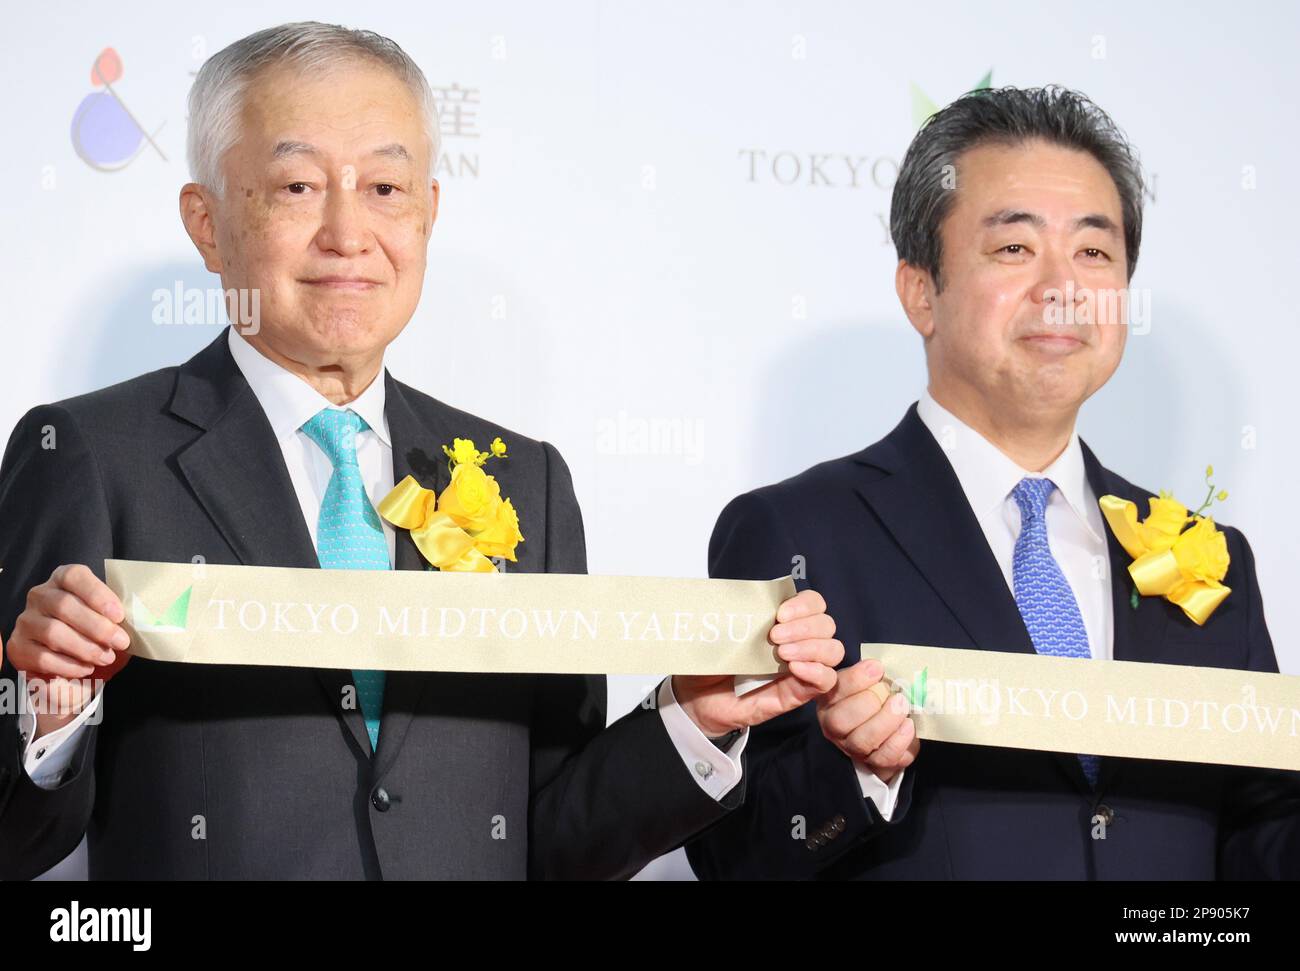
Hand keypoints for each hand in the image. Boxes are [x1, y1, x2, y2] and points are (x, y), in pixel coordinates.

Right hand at [5, 564, 129, 738]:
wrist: (71, 663)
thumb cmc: (96, 633)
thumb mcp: (109, 619)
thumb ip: (119, 615)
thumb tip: (142, 618)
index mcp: (63, 579)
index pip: (74, 576)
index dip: (97, 594)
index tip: (119, 615)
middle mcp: (40, 595)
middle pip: (65, 606)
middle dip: (97, 627)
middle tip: (121, 642)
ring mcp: (26, 620)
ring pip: (53, 632)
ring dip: (85, 647)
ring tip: (106, 657)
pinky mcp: (18, 646)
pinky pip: (42, 657)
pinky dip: (69, 665)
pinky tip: (86, 669)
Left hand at [672, 589, 843, 736]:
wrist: (696, 698)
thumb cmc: (711, 661)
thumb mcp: (722, 631)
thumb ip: (737, 612)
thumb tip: (744, 595)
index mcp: (782, 621)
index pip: (813, 603)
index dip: (803, 604)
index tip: (779, 614)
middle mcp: (797, 642)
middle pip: (827, 624)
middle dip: (805, 627)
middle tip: (774, 636)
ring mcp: (800, 668)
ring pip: (833, 651)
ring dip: (812, 647)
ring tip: (782, 654)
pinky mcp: (798, 694)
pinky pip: (826, 681)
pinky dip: (817, 672)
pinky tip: (794, 669)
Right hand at [817, 657, 918, 783]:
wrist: (884, 727)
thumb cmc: (873, 696)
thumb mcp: (867, 680)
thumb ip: (869, 673)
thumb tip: (877, 667)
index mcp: (829, 699)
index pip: (834, 690)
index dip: (856, 679)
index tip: (877, 669)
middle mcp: (833, 725)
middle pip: (840, 720)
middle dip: (869, 704)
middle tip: (892, 693)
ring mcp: (851, 747)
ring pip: (862, 741)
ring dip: (886, 722)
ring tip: (902, 706)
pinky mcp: (872, 763)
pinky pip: (883, 758)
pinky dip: (898, 741)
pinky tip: (909, 725)